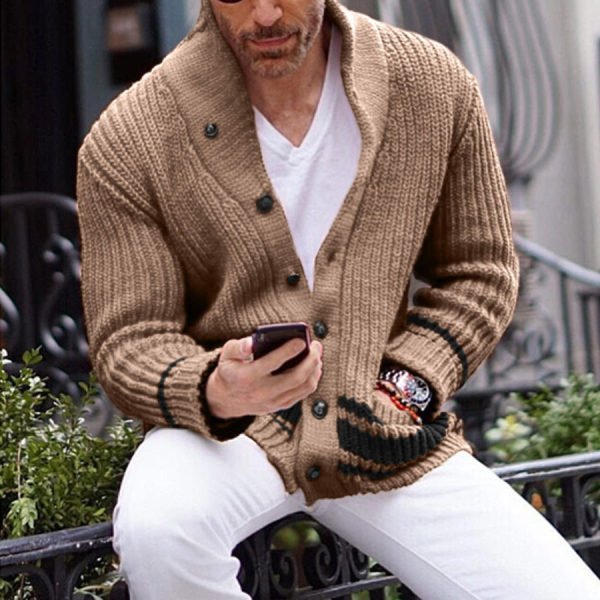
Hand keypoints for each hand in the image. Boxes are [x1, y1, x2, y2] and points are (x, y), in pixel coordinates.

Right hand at [205, 335, 322, 418]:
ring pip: (303, 387)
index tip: (301, 340)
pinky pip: (302, 394)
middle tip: (316, 345)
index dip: (288, 351)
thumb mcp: (227, 355)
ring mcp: (272, 402)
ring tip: (317, 354)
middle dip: (311, 360)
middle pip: (295, 377)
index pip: (271, 363)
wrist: (225, 399)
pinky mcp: (280, 406)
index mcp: (246, 377)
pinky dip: (312, 379)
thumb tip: (253, 342)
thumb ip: (239, 346)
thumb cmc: (230, 370)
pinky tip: (314, 367)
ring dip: (314, 369)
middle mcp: (261, 392)